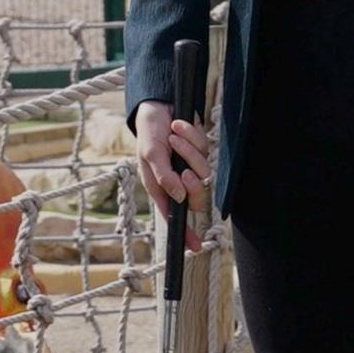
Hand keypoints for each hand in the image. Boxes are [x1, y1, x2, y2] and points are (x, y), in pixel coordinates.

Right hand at [135, 101, 211, 254]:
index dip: (185, 232)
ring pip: (203, 171)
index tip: (194, 247)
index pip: (175, 215)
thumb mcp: (149, 154)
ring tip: (173, 135)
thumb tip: (178, 197)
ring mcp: (191, 165)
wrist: (158, 105)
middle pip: (197, 197)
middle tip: (184, 172)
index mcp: (161, 187)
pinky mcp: (201, 149)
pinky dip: (192, 135)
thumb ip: (163, 175)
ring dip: (188, 150)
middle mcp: (178, 180)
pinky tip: (180, 125)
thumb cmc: (148, 133)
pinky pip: (205, 148)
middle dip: (193, 186)